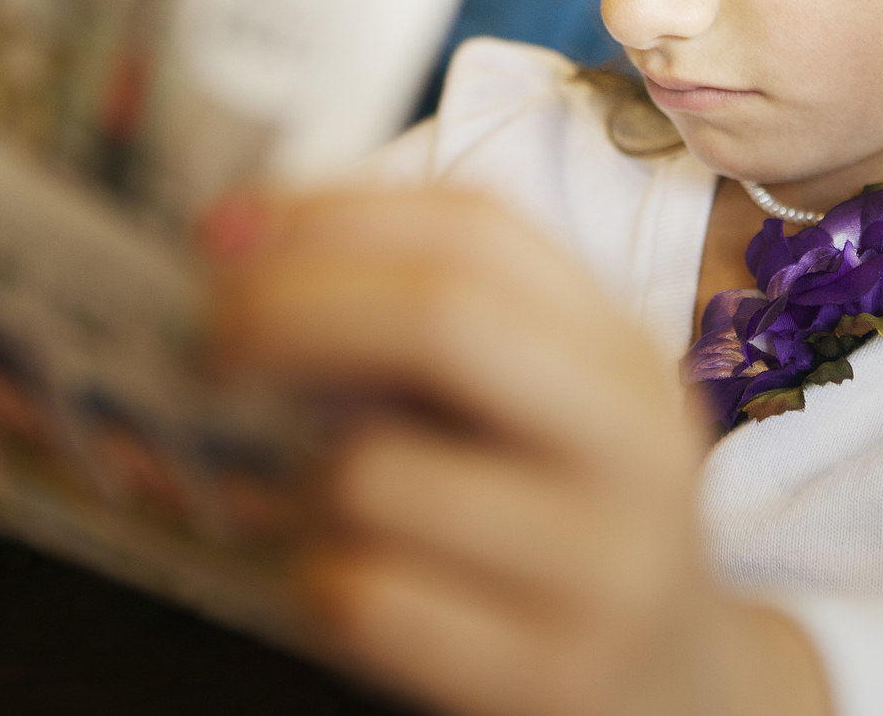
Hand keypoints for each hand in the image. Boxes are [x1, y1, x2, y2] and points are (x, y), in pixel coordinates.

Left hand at [204, 187, 829, 715]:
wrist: (674, 698)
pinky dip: (317, 584)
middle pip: (442, 317)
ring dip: (303, 483)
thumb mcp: (533, 411)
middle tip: (207, 340)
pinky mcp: (551, 674)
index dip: (332, 215)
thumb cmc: (555, 534)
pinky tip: (347, 589)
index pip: (476, 231)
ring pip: (380, 472)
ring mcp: (602, 566)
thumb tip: (238, 244)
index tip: (224, 234)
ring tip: (325, 509)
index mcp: (619, 351)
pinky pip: (367, 598)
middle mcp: (633, 444)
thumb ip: (423, 330)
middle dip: (291, 309)